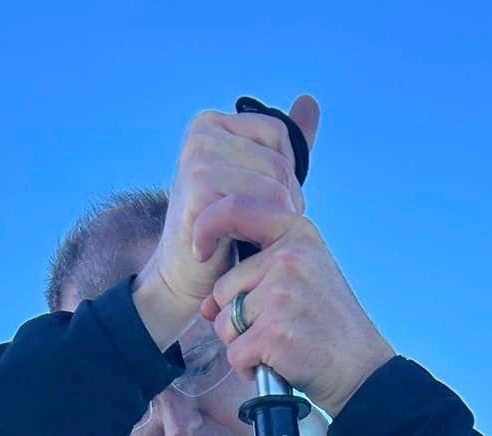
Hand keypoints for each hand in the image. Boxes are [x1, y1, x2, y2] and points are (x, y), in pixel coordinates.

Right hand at [136, 98, 319, 330]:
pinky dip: (251, 238)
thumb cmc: (222, 233)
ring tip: (240, 239)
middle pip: (279, 164)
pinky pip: (257, 210)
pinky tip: (225, 248)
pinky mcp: (198, 192)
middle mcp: (202, 135)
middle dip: (280, 205)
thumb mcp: (255, 182)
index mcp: (213, 124)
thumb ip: (282, 147)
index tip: (261, 205)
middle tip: (249, 231)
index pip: (279, 134)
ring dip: (268, 225)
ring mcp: (198, 161)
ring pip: (274, 189)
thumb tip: (310, 101)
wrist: (181, 279)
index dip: (285, 177)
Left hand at [199, 212, 395, 416]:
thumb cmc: (329, 328)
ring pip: (226, 322)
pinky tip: (275, 364)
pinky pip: (235, 353)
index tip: (200, 250)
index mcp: (297, 234)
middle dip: (237, 317)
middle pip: (224, 287)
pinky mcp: (274, 333)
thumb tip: (207, 304)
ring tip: (277, 346)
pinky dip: (248, 367)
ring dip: (242, 344)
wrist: (361, 371)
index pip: (234, 209)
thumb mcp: (306, 277)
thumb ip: (259, 274)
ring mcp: (281, 295)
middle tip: (275, 329)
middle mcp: (288, 259)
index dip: (206, 227)